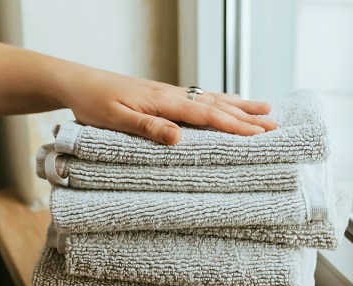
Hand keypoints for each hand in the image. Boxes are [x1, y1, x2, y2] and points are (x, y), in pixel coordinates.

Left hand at [58, 66, 277, 144]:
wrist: (77, 81)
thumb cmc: (92, 102)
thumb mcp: (115, 119)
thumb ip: (147, 127)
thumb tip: (179, 137)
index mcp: (164, 101)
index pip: (207, 115)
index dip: (235, 126)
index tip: (260, 135)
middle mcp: (173, 94)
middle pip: (218, 105)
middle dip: (247, 117)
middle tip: (275, 125)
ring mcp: (171, 93)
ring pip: (213, 99)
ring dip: (240, 106)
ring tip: (265, 110)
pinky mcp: (166, 95)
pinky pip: (201, 98)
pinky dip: (221, 101)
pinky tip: (229, 103)